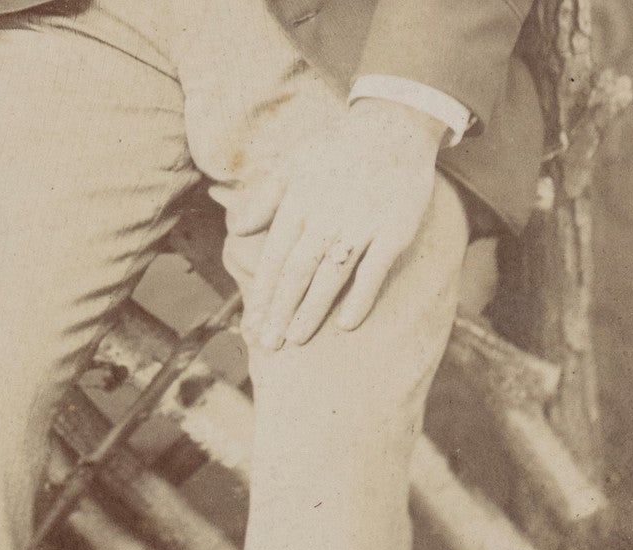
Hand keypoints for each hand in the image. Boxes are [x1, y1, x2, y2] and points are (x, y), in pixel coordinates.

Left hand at [235, 98, 446, 353]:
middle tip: (269, 343)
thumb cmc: (338, 148)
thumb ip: (265, 200)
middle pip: (297, 273)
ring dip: (311, 312)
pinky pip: (374, 271)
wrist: (396, 121)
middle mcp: (327, 217)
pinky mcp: (395, 230)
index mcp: (299, 204)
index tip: (253, 324)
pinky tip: (346, 325)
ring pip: (330, 277)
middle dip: (280, 311)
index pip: (274, 259)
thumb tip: (236, 229)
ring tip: (295, 341)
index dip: (262, 295)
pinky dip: (360, 299)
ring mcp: (362, 224)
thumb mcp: (294, 164)